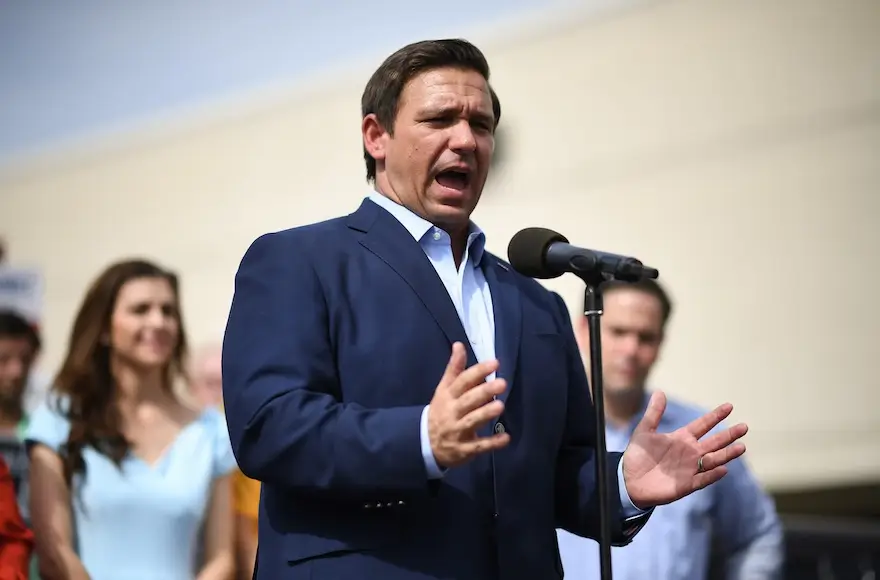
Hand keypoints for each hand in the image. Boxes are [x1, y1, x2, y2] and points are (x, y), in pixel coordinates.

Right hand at [427, 342, 509, 467]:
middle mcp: (451, 412)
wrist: (425, 443)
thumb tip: (459, 345)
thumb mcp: (444, 389)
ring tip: (500, 406)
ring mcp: (456, 431)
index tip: (495, 362)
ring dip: (485, 414)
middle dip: (484, 392)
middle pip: (468, 400)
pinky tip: (506, 438)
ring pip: (471, 421)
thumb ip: (454, 369)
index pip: (462, 381)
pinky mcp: (463, 449)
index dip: (478, 371)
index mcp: (448, 395)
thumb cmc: (441, 411)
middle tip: (502, 383)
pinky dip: (491, 443)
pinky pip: (478, 446)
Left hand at [621, 391, 747, 509]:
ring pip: (713, 460)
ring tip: (742, 447)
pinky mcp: (686, 485)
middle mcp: (690, 452)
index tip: (729, 406)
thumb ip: (654, 413)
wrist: (629, 480)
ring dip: (727, 454)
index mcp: (682, 438)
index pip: (703, 425)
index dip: (715, 416)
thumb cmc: (637, 455)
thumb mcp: (644, 431)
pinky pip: (703, 479)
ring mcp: (690, 468)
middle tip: (744, 426)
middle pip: (714, 442)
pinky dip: (712, 475)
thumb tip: (659, 391)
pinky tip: (724, 469)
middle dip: (729, 435)